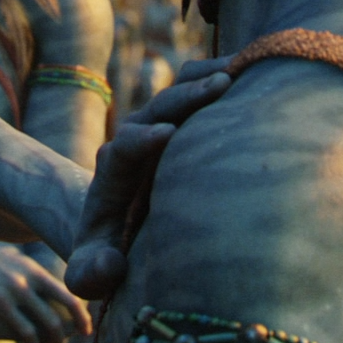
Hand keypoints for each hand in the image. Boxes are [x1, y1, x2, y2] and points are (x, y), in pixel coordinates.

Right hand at [0, 217, 90, 342]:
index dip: (81, 309)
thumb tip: (31, 282)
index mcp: (31, 266)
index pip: (67, 289)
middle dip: (75, 324)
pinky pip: (22, 326)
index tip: (85, 323)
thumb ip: (22, 268)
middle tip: (77, 337)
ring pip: (47, 319)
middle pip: (66, 304)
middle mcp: (28, 276)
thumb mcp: (5, 256)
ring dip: (54, 336)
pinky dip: (31, 338)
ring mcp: (13, 288)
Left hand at [65, 60, 232, 299]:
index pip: (122, 150)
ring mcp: (160, 128)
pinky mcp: (182, 123)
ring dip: (207, 80)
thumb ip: (92, 273)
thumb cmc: (106, 252)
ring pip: (179, 93)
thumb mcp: (91, 270)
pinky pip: (195, 88)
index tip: (165, 133)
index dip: (141, 140)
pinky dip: (218, 76)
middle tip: (220, 85)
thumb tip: (111, 264)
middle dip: (185, 97)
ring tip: (242, 70)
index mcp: (113, 177)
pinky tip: (252, 70)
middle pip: (156, 109)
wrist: (110, 225)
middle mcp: (135, 143)